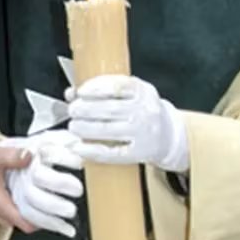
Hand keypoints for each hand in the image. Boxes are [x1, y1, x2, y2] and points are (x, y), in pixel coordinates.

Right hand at [2, 130, 86, 238]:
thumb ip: (11, 156)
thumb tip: (30, 156)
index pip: (27, 223)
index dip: (46, 223)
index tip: (62, 217)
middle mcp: (1, 211)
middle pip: (29, 223)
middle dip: (48, 218)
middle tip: (66, 208)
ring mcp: (0, 210)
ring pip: (25, 217)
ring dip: (40, 211)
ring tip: (58, 200)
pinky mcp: (1, 204)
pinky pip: (19, 210)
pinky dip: (31, 204)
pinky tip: (41, 193)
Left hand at [67, 74, 189, 172]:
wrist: (168, 135)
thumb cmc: (141, 110)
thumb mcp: (130, 94)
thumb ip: (102, 90)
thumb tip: (71, 93)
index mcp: (143, 91)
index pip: (118, 86)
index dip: (95, 88)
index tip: (80, 92)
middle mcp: (145, 111)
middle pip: (109, 109)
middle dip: (85, 110)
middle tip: (72, 110)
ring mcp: (144, 133)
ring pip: (108, 130)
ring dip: (85, 129)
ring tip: (73, 126)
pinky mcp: (139, 153)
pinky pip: (112, 153)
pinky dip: (92, 151)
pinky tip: (78, 147)